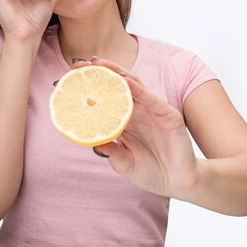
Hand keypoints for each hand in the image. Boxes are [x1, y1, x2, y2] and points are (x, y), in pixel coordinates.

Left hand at [73, 57, 199, 198]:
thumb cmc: (151, 173)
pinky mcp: (167, 114)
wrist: (178, 182)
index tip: (68, 81)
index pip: (104, 100)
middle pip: (116, 86)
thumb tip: (93, 143)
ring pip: (133, 85)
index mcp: (125, 122)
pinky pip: (151, 99)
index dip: (89, 90)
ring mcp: (152, 111)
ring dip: (117, 72)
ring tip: (98, 63)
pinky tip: (125, 80)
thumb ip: (112, 153)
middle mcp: (137, 112)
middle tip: (78, 64)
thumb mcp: (125, 165)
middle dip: (99, 73)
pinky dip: (138, 88)